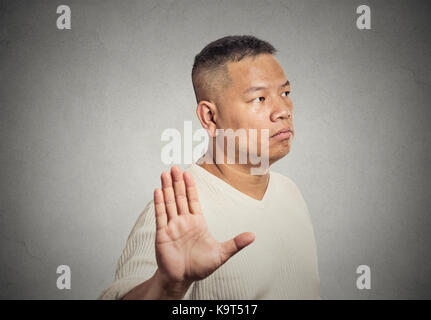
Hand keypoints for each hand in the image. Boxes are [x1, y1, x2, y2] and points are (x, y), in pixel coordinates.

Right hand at [153, 165, 254, 285]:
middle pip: (180, 197)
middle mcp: (184, 221)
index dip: (190, 186)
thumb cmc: (200, 267)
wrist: (182, 279)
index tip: (188, 172)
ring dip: (167, 188)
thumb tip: (253, 236)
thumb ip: (235, 244)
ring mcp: (172, 226)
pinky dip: (159, 203)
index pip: (193, 200)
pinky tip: (158, 191)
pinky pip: (160, 215)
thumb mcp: (221, 254)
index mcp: (197, 222)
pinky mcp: (162, 233)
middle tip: (174, 167)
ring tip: (165, 173)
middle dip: (177, 182)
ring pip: (169, 202)